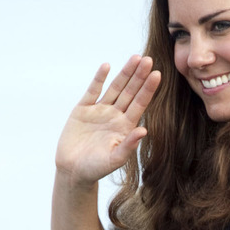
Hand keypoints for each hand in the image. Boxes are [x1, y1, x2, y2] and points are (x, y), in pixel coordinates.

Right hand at [55, 55, 160, 186]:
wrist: (73, 171)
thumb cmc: (96, 168)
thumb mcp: (115, 159)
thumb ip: (128, 145)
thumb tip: (144, 131)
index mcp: (126, 126)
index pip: (140, 103)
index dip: (148, 89)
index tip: (157, 74)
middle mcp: (115, 115)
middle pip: (130, 91)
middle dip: (139, 76)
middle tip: (148, 59)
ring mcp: (100, 111)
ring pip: (115, 88)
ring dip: (124, 73)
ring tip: (135, 58)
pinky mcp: (83, 109)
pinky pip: (93, 91)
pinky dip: (99, 79)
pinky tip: (107, 66)